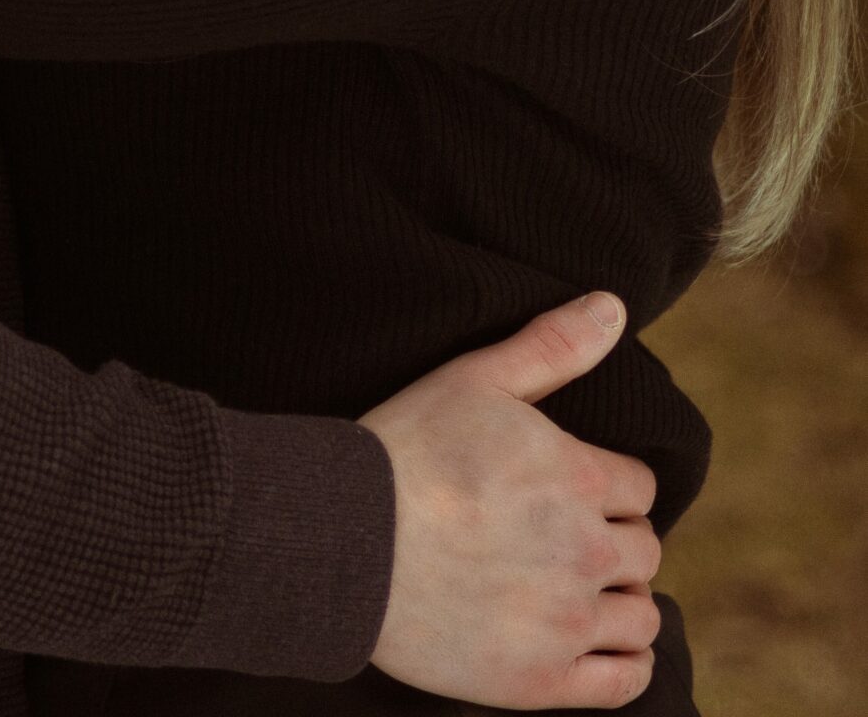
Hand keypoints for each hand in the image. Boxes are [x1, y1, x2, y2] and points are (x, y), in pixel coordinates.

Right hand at [362, 292, 661, 707]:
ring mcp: (564, 622)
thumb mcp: (474, 379)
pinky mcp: (540, 681)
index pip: (639, 489)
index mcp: (576, 477)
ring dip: (621, 601)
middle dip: (614, 540)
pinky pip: (624, 683)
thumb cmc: (404, 451)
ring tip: (580, 589)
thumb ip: (552, 345)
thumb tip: (613, 305)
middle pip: (644, 551)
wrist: (340, 541)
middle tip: (568, 538)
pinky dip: (626, 664)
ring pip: (642, 617)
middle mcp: (584, 552)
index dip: (608, 485)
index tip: (573, 491)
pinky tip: (601, 646)